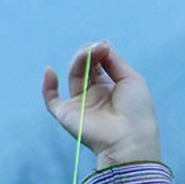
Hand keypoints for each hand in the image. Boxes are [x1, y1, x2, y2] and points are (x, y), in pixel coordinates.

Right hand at [41, 41, 161, 168]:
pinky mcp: (67, 115)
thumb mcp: (131, 79)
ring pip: (74, 75)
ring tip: (90, 52)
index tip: (105, 46)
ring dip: (80, 60)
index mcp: (111, 88)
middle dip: (90, 54)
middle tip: (99, 48)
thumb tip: (101, 45)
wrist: (130, 139)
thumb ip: (114, 61)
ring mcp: (80, 104)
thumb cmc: (137, 111)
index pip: (99, 64)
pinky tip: (50, 71)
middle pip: (85, 67)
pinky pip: (51, 100)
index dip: (100, 52)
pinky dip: (47, 86)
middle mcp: (94, 95)